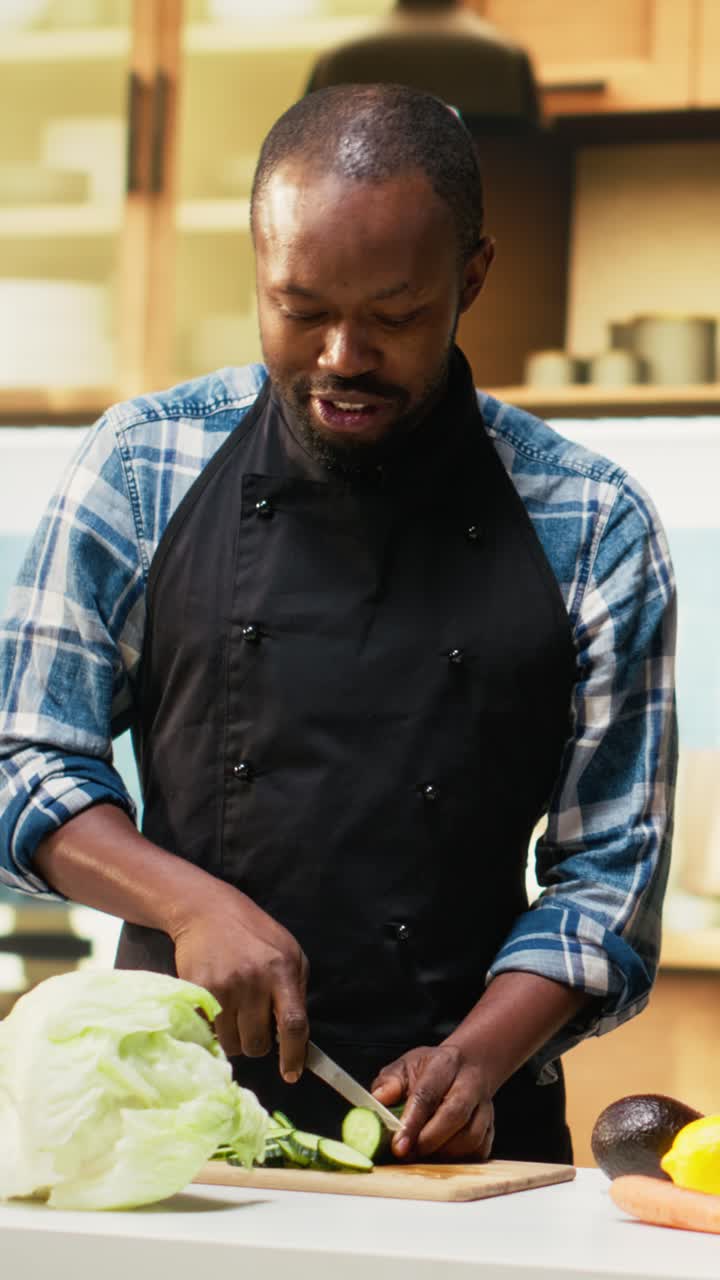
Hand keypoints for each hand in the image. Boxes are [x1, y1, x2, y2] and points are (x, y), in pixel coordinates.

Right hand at [171, 884, 308, 1081]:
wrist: (207, 910)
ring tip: (234, 1016)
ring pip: (231, 1043)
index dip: (294, 1055)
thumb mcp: (289, 952)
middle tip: (253, 1027)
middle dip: (258, 1044)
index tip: (291, 1074)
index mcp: (282, 970)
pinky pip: (207, 1031)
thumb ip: (296, 990)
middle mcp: (254, 980)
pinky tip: (216, 1009)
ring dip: (234, 1039)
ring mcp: (223, 986)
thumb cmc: (255, 934)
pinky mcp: (197, 989)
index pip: (293, 1024)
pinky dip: (213, 1029)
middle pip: (258, 1042)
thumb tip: (297, 1037)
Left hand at [372, 1044, 493, 1160]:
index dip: (412, 1123)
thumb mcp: (406, 1066)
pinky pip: (478, 1151)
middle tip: (408, 1154)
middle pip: (454, 1116)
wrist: (468, 1066)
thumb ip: (390, 1083)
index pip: (427, 1094)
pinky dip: (459, 1160)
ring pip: (470, 1138)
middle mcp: (469, 1085)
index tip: (399, 1146)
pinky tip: (442, 1154)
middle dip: (428, 1141)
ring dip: (443, 1153)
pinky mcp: (491, 1128)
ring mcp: (484, 1107)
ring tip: (422, 1153)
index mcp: (444, 1065)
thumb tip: (378, 1100)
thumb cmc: (432, 1070)